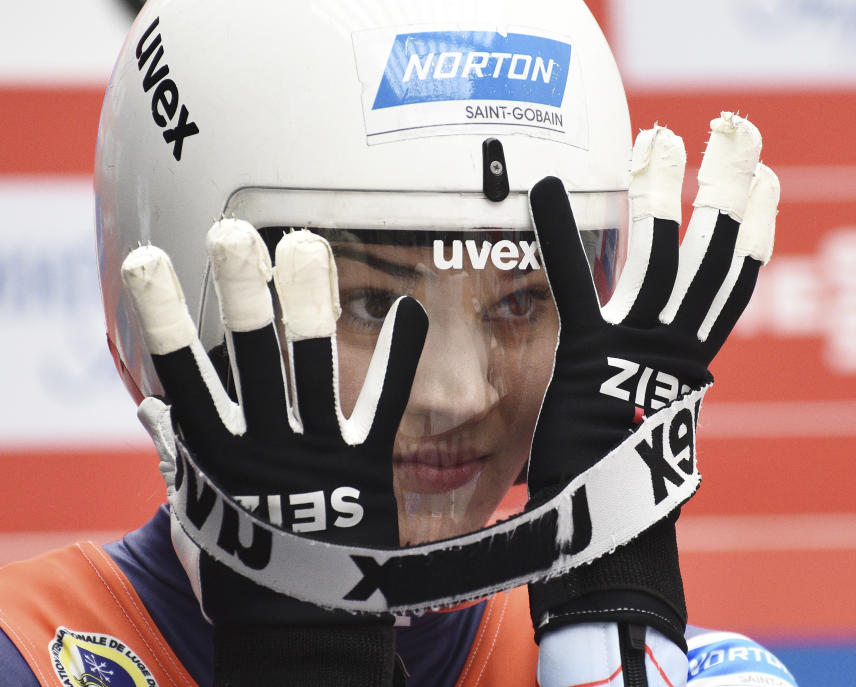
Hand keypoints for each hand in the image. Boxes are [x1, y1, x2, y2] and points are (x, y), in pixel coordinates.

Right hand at [124, 221, 426, 684]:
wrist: (296, 629)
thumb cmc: (243, 561)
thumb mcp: (198, 508)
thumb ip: (177, 453)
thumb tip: (152, 407)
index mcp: (213, 453)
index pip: (182, 373)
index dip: (164, 319)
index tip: (150, 262)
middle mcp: (260, 445)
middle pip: (248, 357)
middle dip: (238, 294)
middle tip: (233, 235)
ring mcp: (313, 454)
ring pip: (308, 368)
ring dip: (307, 305)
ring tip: (305, 246)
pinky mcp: (362, 469)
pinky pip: (380, 405)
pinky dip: (396, 358)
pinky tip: (410, 310)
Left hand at [527, 113, 778, 682]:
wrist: (602, 529)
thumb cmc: (616, 479)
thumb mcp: (647, 420)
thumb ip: (655, 385)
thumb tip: (660, 376)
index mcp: (695, 362)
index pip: (736, 282)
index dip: (756, 229)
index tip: (766, 182)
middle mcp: (678, 347)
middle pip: (718, 252)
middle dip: (731, 186)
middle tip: (737, 131)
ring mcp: (638, 346)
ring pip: (665, 251)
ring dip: (664, 188)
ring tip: (661, 136)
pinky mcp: (591, 352)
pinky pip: (580, 281)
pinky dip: (563, 233)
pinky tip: (550, 186)